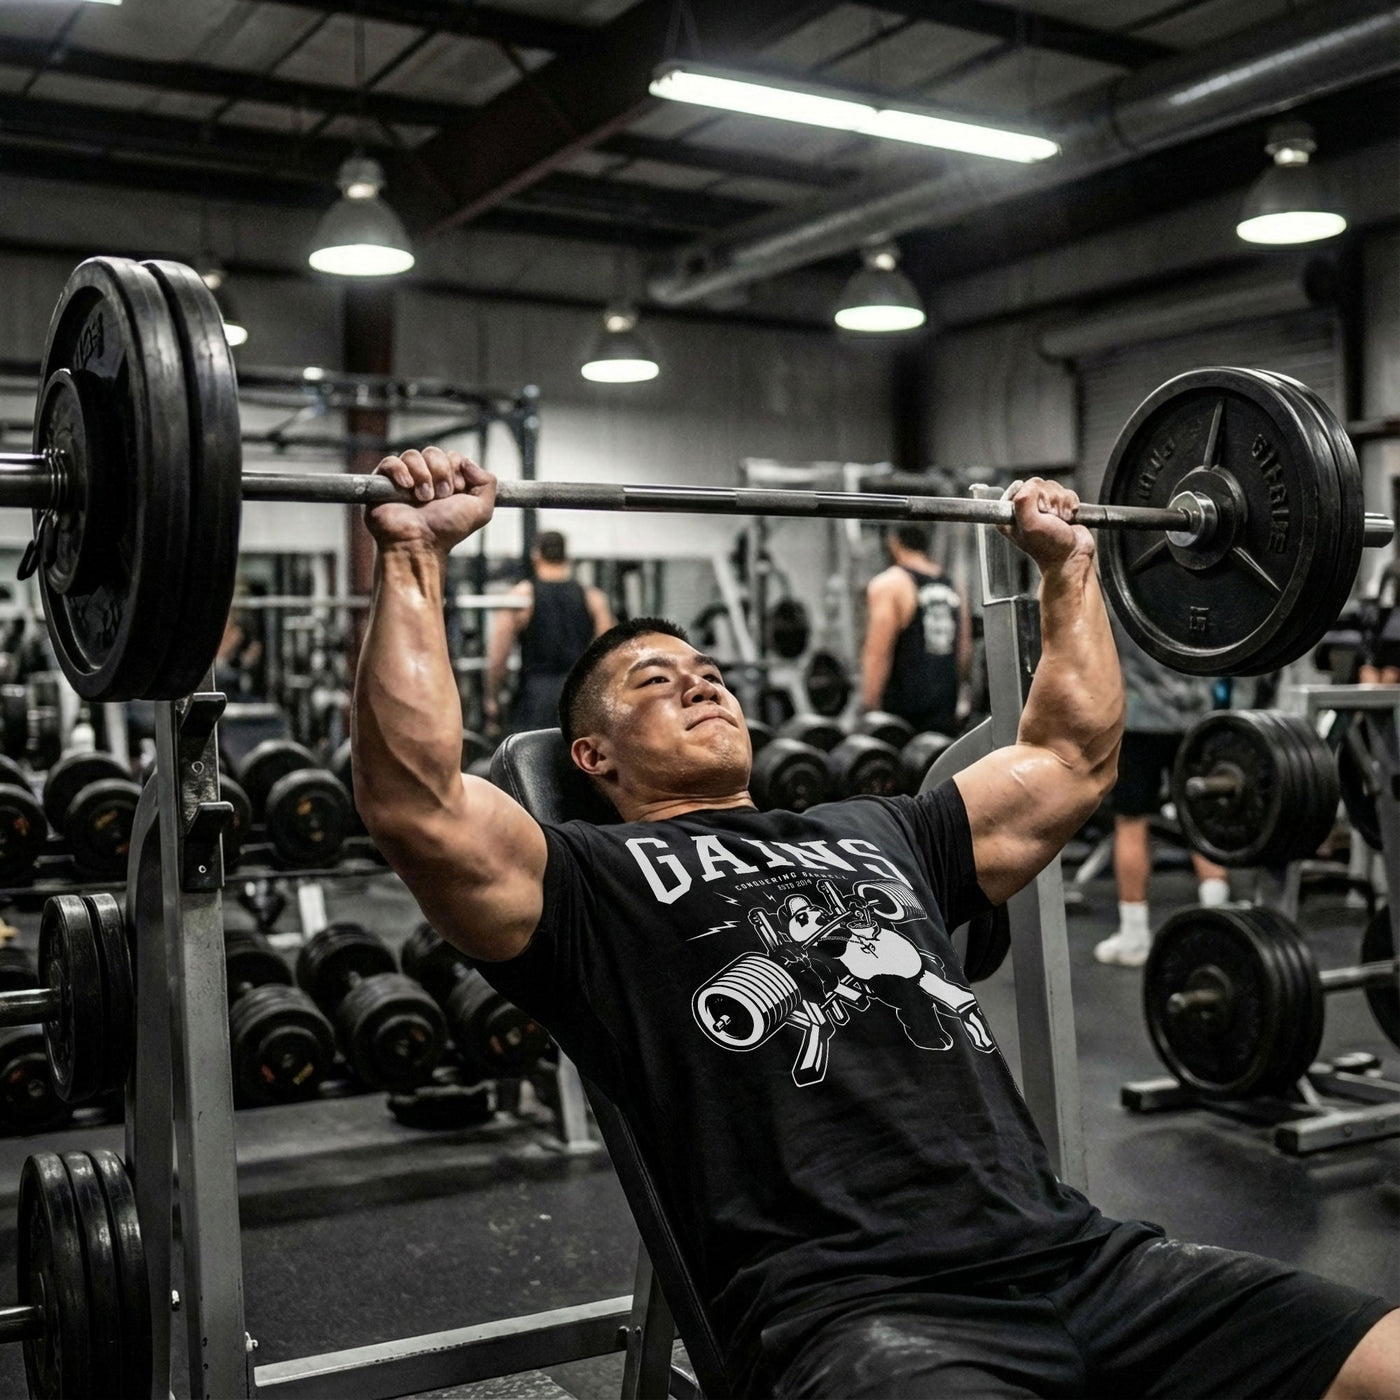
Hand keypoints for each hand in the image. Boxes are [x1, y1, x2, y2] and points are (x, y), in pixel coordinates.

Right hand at [364, 448, 495, 554]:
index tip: (456, 492)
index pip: (452, 456)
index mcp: (447, 482)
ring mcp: (404, 479)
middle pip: (433, 452)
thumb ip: (488, 483)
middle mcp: (426, 478)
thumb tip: (467, 462)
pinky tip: (407, 487)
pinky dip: (400, 471)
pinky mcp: (382, 483)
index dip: (456, 469)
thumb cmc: (447, 530)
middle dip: (440, 472)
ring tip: (423, 498)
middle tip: (440, 496)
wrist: (420, 543)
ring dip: (423, 475)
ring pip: (412, 455)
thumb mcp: (481, 510)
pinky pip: (390, 461)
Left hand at [997, 477, 1093, 570]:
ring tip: (1060, 521)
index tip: (1037, 511)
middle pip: (1038, 484)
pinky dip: (1071, 504)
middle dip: (1050, 499)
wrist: (1073, 557)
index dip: (1032, 495)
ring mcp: (1041, 508)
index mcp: (1008, 514)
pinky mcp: (1058, 507)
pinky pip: (1066, 492)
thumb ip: (1024, 500)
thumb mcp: (1029, 524)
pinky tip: (1068, 518)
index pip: (1019, 487)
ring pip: (1053, 487)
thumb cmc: (1049, 546)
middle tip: (1051, 518)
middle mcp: (1023, 510)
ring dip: (1061, 503)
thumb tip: (1029, 484)